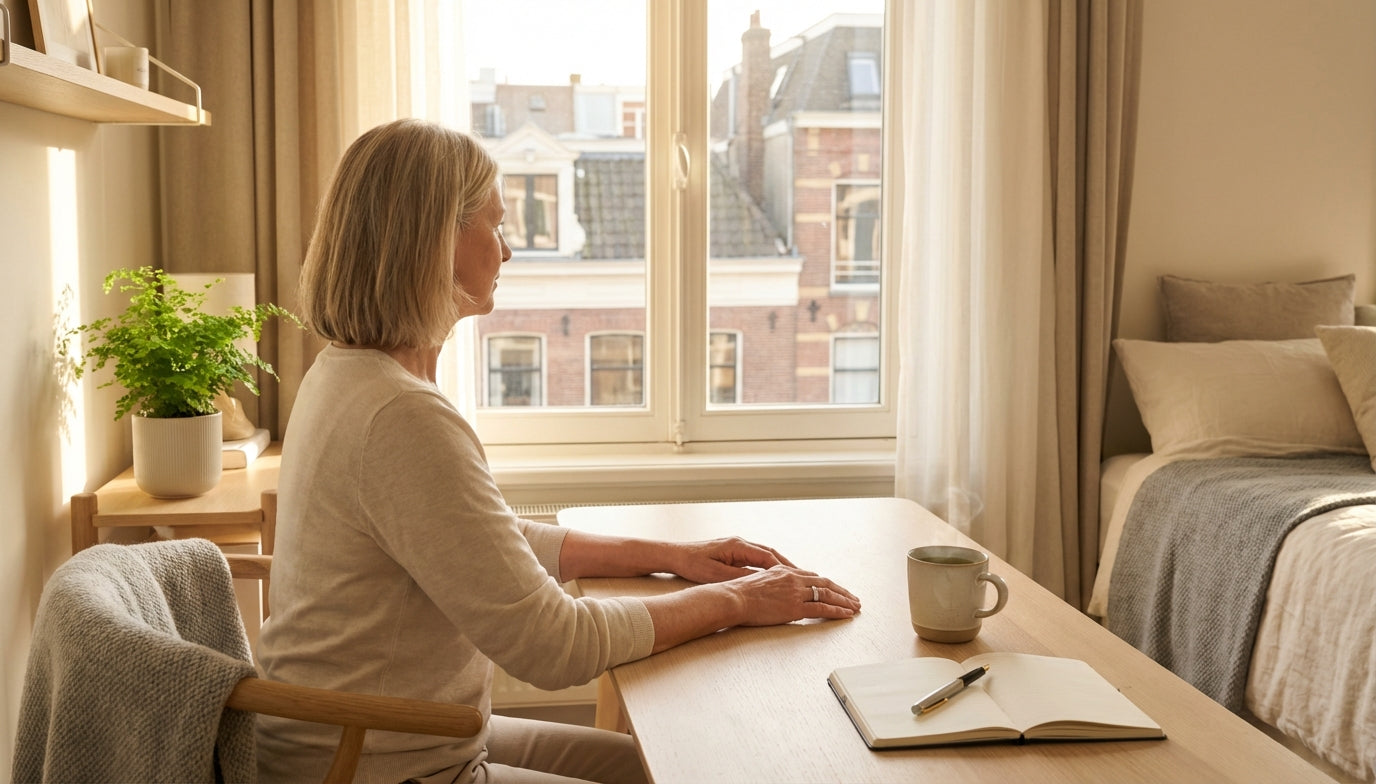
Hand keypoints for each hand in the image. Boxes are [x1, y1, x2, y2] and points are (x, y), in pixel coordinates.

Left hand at [670, 537, 796, 583]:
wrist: (676, 555)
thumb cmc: (693, 564)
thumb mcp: (716, 574)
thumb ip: (739, 577)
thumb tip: (761, 582)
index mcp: (737, 546)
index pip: (767, 557)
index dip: (784, 568)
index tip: (797, 578)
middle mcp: (740, 543)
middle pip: (770, 553)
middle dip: (787, 565)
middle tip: (803, 577)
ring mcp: (736, 546)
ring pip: (764, 555)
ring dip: (778, 565)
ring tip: (793, 577)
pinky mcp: (732, 551)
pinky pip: (755, 558)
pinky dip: (767, 566)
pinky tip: (773, 576)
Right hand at [729, 564, 860, 625]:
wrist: (733, 598)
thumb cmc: (740, 593)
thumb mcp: (759, 581)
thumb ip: (774, 583)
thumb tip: (778, 591)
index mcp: (785, 571)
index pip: (812, 576)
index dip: (826, 583)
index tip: (835, 589)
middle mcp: (793, 578)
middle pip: (824, 583)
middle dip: (841, 591)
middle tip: (852, 598)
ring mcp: (796, 592)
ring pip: (827, 594)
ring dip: (844, 601)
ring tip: (855, 606)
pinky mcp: (795, 607)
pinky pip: (822, 609)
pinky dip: (837, 611)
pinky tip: (846, 614)